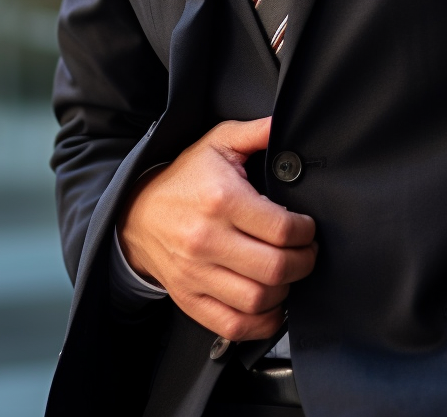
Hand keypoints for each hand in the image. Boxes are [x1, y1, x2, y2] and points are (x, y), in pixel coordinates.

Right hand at [118, 116, 316, 340]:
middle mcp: (208, 240)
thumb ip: (255, 132)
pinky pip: (233, 325)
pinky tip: (270, 306)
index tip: (308, 228)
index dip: (306, 231)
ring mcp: (197, 274)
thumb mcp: (217, 143)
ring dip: (285, 291)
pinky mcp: (190, 299)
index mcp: (221, 200)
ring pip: (257, 300)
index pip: (281, 229)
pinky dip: (260, 323)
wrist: (137, 212)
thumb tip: (284, 122)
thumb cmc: (184, 178)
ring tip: (288, 274)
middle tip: (307, 252)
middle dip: (304, 262)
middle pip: (274, 268)